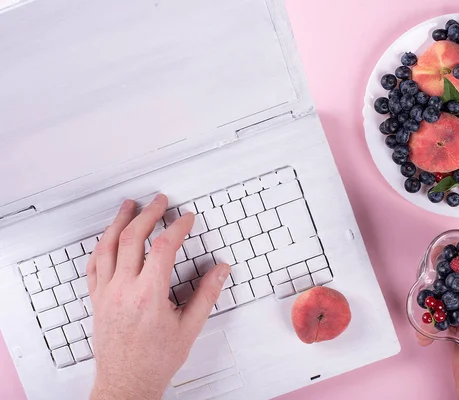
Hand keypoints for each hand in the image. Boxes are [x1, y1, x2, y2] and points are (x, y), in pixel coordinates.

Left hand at [87, 195, 230, 399]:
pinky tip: (107, 237)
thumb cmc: (154, 360)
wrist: (126, 382)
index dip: (178, 228)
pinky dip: (101, 246)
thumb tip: (220, 270)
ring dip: (119, 222)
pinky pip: (94, 265)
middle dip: (149, 214)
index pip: (164, 248)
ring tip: (129, 207)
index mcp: (148, 296)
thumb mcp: (189, 328)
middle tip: (160, 202)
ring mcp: (106, 293)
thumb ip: (206, 295)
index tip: (187, 220)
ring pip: (108, 247)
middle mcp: (123, 290)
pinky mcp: (96, 300)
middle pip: (133, 238)